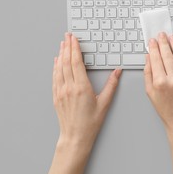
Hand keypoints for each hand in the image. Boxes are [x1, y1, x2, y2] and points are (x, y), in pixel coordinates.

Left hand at [53, 33, 121, 148]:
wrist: (76, 136)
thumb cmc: (90, 122)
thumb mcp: (105, 103)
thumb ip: (111, 85)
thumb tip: (117, 72)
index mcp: (81, 87)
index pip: (76, 62)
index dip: (74, 49)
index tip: (74, 39)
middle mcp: (69, 87)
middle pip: (66, 62)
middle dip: (67, 47)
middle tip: (68, 36)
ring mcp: (61, 91)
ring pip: (59, 68)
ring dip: (60, 54)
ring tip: (62, 44)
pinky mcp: (56, 96)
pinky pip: (55, 77)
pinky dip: (55, 67)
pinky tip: (56, 61)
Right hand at [144, 32, 172, 134]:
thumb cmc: (165, 109)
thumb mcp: (150, 92)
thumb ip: (148, 73)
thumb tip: (148, 57)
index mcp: (160, 83)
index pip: (156, 59)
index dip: (154, 48)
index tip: (152, 41)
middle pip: (168, 55)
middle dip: (164, 43)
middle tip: (161, 35)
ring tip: (172, 37)